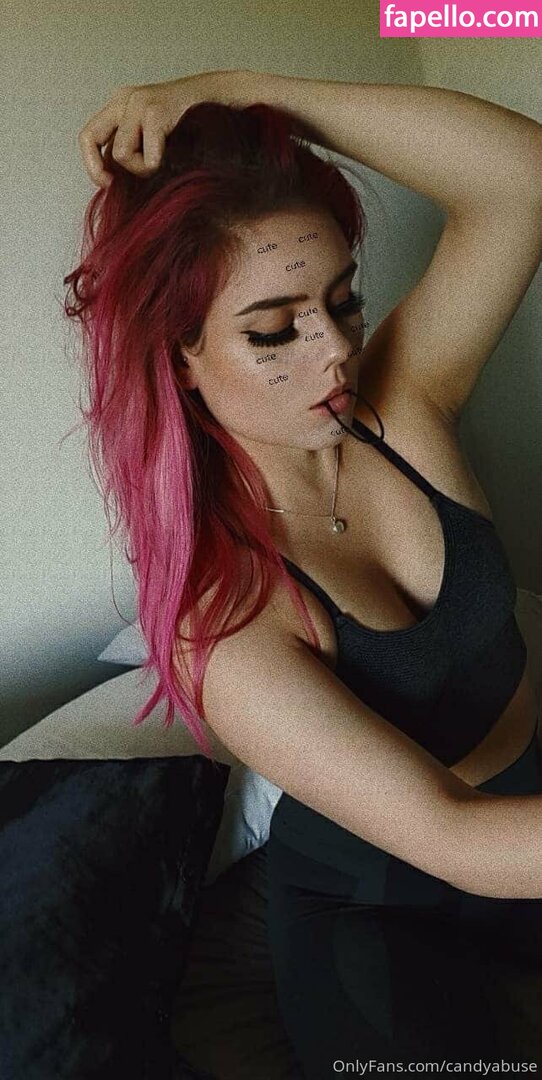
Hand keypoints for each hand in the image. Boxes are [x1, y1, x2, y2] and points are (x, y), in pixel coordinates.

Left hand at [77, 70, 239, 188]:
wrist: (221, 100)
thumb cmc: (191, 126)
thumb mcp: (153, 137)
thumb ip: (133, 150)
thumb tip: (114, 181)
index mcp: (121, 105)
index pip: (88, 135)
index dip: (91, 163)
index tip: (106, 183)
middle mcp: (125, 99)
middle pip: (91, 139)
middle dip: (102, 169)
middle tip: (118, 185)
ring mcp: (138, 102)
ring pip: (121, 153)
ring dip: (141, 169)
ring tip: (160, 163)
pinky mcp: (154, 110)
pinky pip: (146, 156)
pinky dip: (156, 165)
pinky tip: (172, 158)